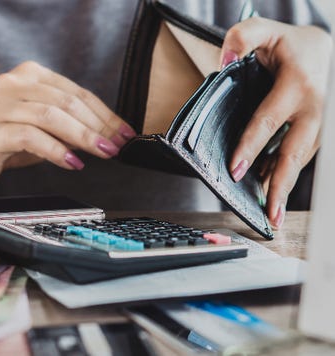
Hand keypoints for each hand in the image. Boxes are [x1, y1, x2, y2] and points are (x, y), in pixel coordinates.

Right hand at [0, 61, 135, 185]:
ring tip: (102, 151)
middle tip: (117, 144)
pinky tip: (73, 162)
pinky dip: (56, 150)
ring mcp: (2, 105)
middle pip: (68, 103)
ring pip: (51, 116)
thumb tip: (109, 135)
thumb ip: (73, 124)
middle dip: (100, 126)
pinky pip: (30, 137)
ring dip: (83, 136)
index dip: (107, 115)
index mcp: (34, 76)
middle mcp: (16, 84)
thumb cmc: (13, 136)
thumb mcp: (48, 125)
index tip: (125, 132)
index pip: (80, 94)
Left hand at [220, 17, 332, 228]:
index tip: (236, 170)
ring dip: (283, 184)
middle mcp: (314, 108)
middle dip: (280, 185)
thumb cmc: (291, 44)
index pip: (268, 121)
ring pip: (299, 159)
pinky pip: (301, 156)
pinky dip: (285, 172)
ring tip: (270, 210)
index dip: (251, 147)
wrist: (326, 49)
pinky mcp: (318, 132)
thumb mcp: (265, 30)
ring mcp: (319, 123)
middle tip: (268, 215)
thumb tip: (222, 61)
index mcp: (298, 84)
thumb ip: (242, 37)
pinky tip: (271, 186)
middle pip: (294, 153)